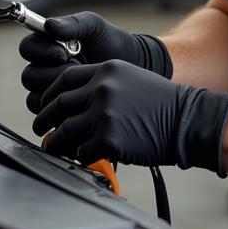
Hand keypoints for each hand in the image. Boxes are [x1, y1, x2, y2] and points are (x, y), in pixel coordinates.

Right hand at [20, 11, 171, 113]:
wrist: (132, 66)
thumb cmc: (111, 43)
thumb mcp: (94, 27)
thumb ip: (72, 24)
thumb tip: (48, 25)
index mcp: (47, 45)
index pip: (27, 48)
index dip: (41, 52)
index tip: (63, 52)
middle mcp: (44, 68)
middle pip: (29, 76)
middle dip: (54, 74)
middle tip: (78, 70)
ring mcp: (50, 91)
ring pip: (35, 97)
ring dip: (60, 92)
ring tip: (82, 85)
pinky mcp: (58, 111)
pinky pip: (47, 115)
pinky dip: (62, 108)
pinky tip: (82, 99)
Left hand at [32, 59, 227, 173]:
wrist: (187, 120)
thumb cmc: (162, 104)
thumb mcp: (131, 79)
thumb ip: (102, 86)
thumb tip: (74, 105)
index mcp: (106, 70)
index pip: (64, 78)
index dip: (50, 93)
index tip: (45, 104)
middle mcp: (101, 89)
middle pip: (59, 104)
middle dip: (44, 119)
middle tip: (40, 128)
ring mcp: (103, 114)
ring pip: (64, 131)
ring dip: (57, 142)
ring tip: (54, 148)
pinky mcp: (108, 139)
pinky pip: (81, 151)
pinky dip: (79, 157)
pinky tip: (84, 157)